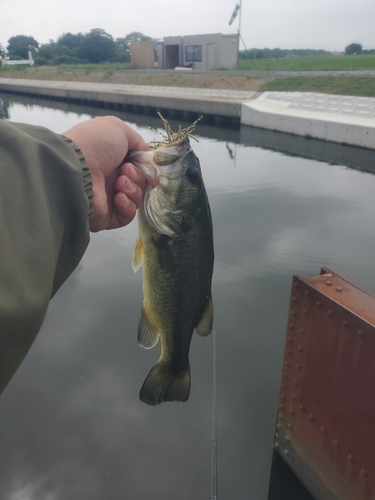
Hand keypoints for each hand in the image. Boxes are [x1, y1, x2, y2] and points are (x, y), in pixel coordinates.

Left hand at [63, 116, 147, 231]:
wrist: (77, 168)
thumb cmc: (95, 145)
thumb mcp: (118, 129)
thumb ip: (137, 141)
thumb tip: (145, 156)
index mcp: (113, 160)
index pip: (138, 167)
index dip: (144, 166)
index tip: (143, 163)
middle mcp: (111, 179)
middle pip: (140, 183)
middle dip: (137, 176)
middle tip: (125, 171)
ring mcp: (109, 198)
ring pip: (136, 198)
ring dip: (133, 189)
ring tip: (119, 182)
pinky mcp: (109, 216)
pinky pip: (128, 215)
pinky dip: (127, 204)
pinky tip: (118, 196)